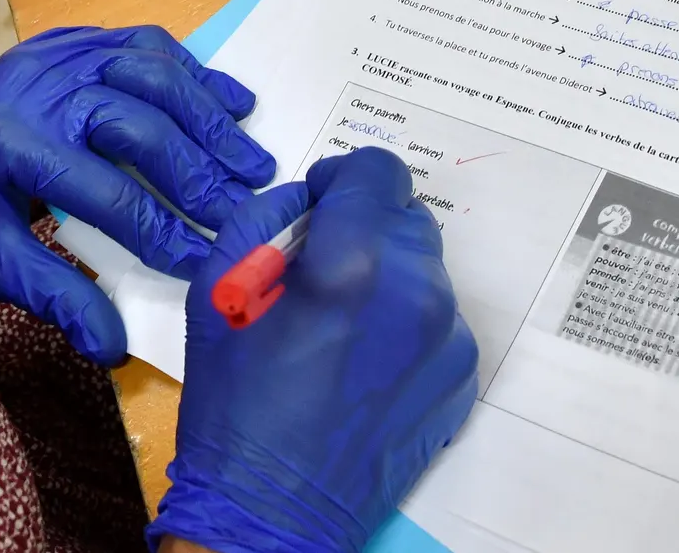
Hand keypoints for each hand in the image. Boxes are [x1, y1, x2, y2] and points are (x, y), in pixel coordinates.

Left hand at [0, 25, 275, 364]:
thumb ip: (55, 298)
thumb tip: (112, 348)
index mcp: (11, 143)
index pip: (106, 192)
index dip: (162, 232)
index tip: (207, 263)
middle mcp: (37, 88)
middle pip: (138, 123)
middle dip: (200, 173)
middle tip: (246, 212)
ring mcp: (57, 54)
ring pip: (151, 73)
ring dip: (210, 119)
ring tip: (252, 163)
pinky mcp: (73, 42)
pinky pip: (144, 44)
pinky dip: (193, 73)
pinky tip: (232, 103)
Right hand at [151, 148, 479, 552]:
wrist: (272, 508)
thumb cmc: (233, 402)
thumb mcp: (217, 287)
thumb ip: (264, 219)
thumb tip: (307, 200)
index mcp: (352, 262)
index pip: (377, 170)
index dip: (343, 178)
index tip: (321, 205)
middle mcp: (416, 291)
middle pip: (406, 215)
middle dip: (364, 227)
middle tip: (321, 270)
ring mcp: (447, 338)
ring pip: (425, 267)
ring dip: (387, 273)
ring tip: (341, 321)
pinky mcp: (461, 377)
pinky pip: (437, 319)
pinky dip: (405, 322)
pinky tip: (363, 360)